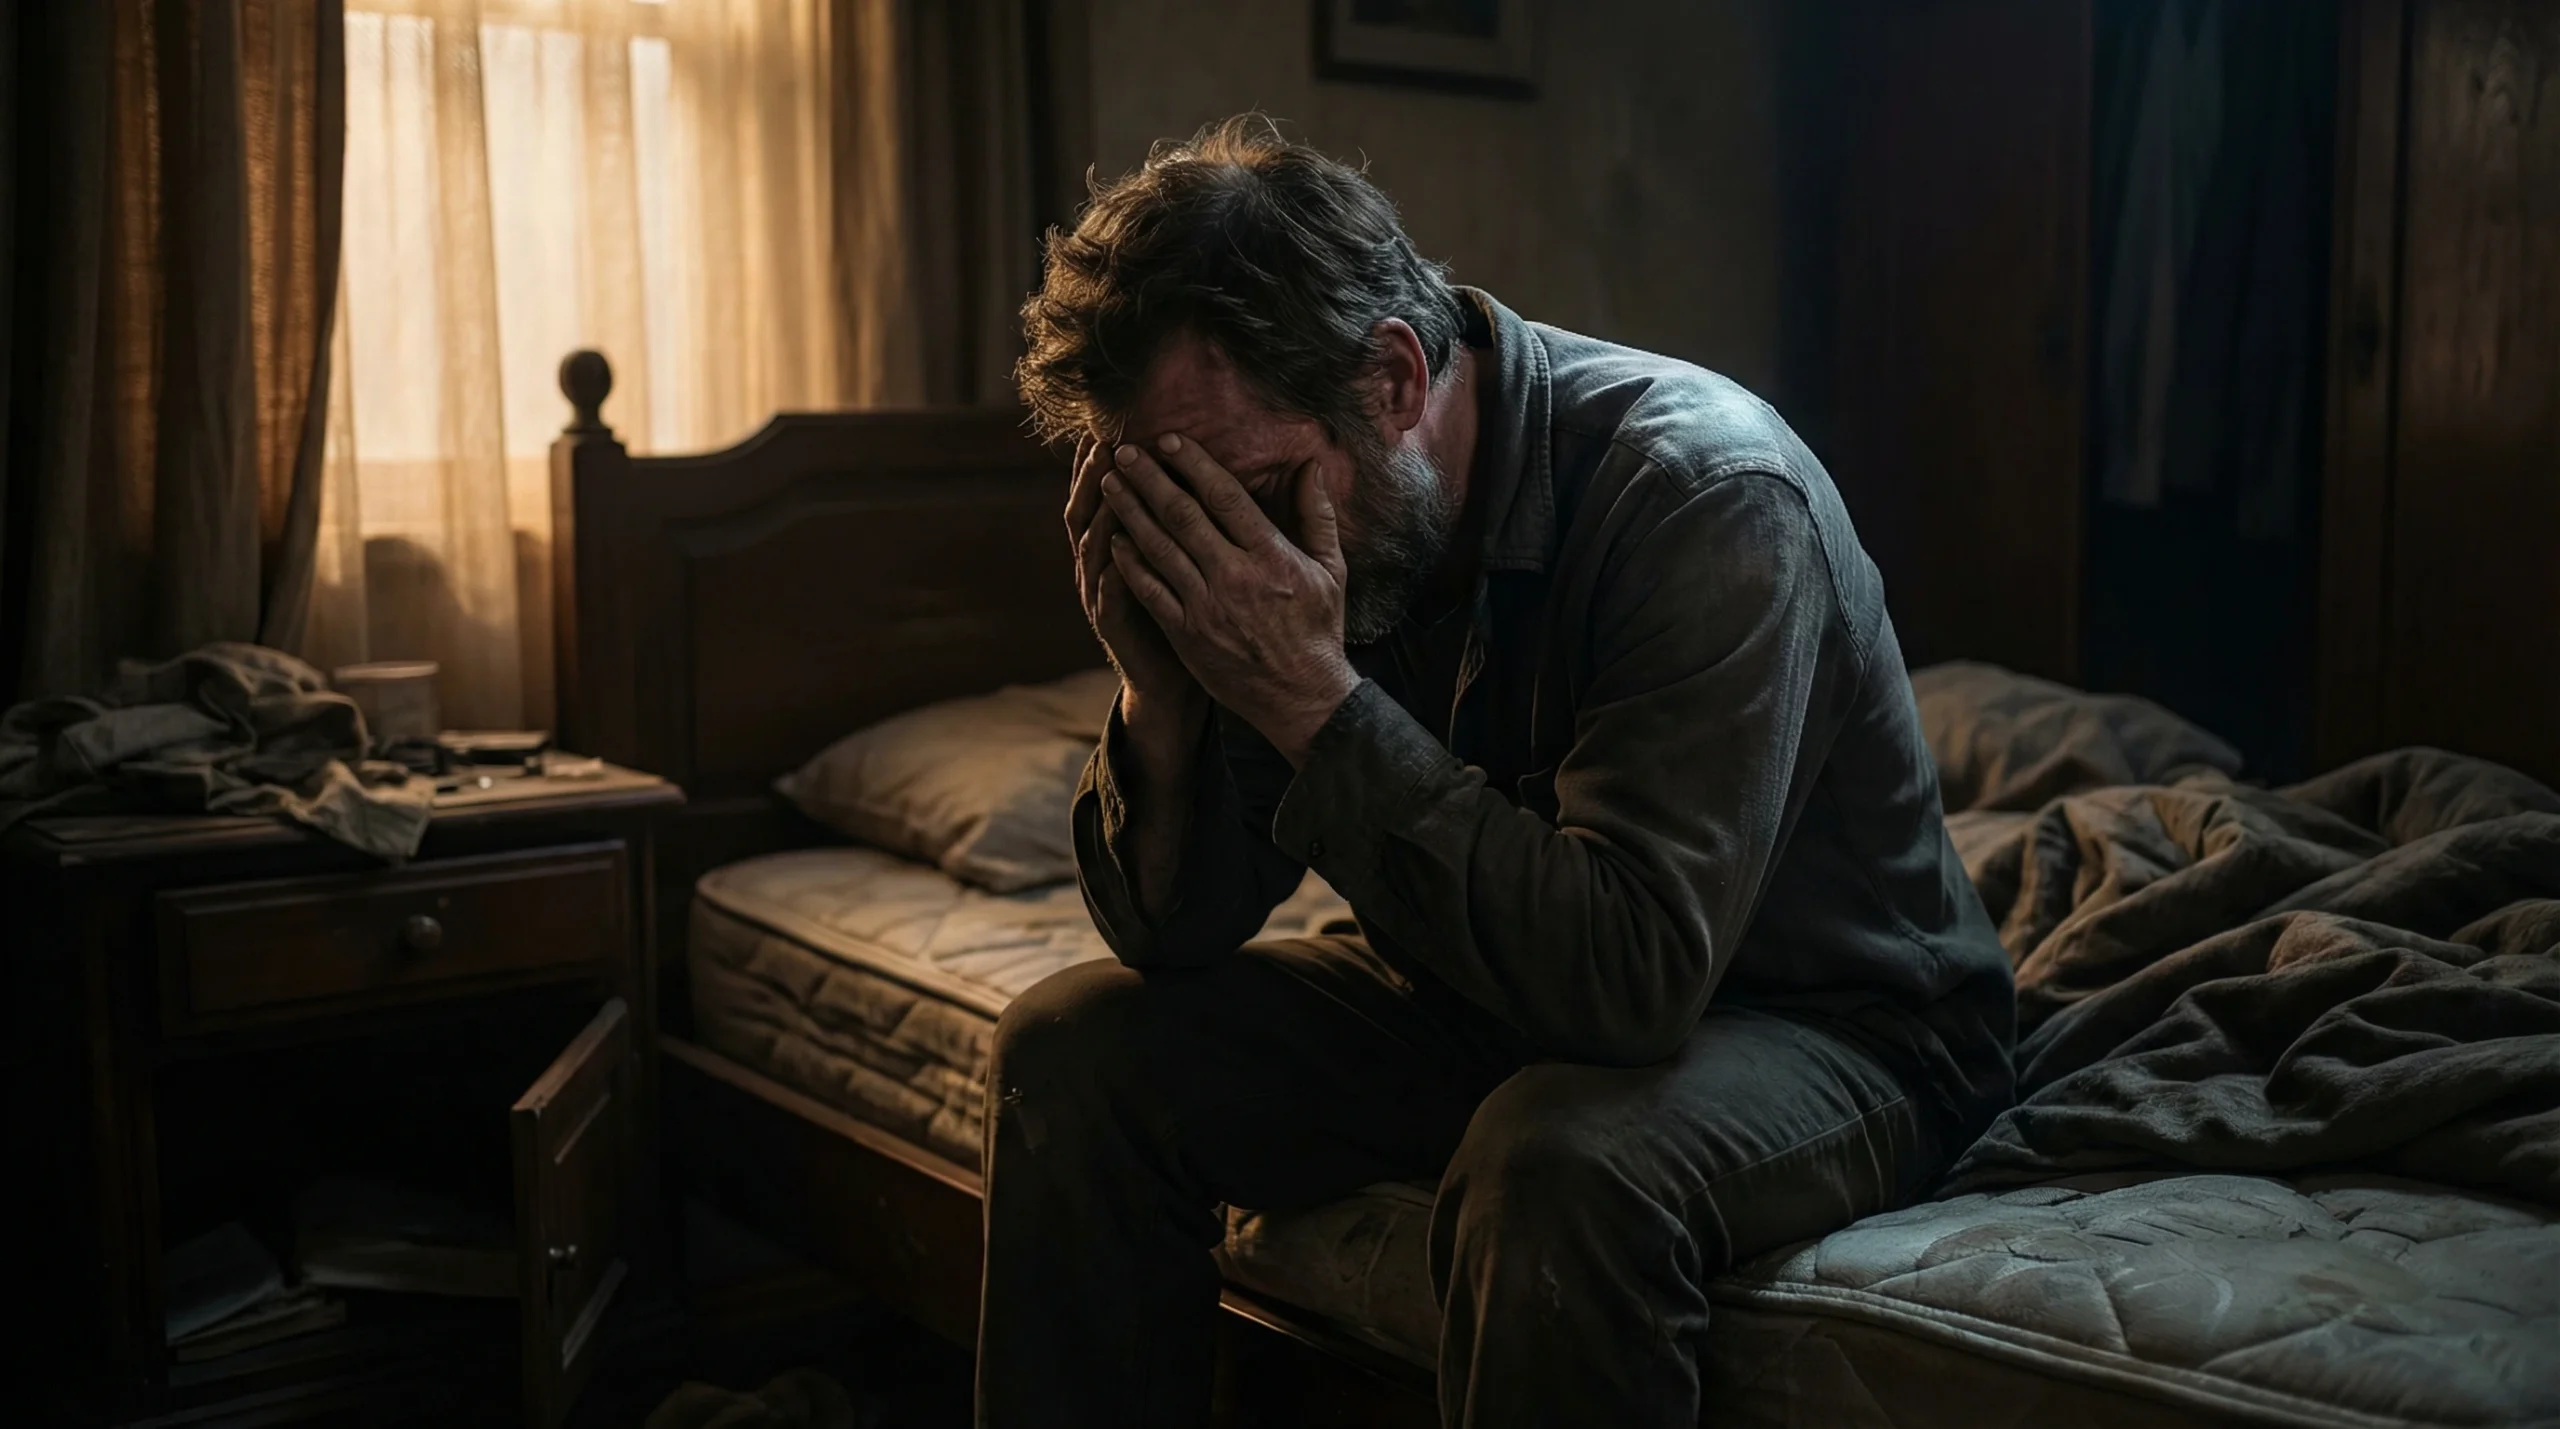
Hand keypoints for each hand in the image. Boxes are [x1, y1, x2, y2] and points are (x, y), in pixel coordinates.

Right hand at [1065, 437, 1194, 712]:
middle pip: (1088, 513)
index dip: (1097, 462)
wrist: (1168, 675)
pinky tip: (1115, 563)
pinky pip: (1109, 602)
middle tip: (1105, 444)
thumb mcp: (1174, 557)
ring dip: (1101, 518)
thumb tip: (1192, 467)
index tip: (1106, 425)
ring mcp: (1102, 597)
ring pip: (1094, 551)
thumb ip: (1175, 515)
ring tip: (1109, 488)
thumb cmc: (1178, 607)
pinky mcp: (1115, 629)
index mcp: (1115, 543)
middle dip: (1094, 478)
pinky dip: (1111, 581)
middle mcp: (1099, 564)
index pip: (1101, 493)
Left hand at [1100, 435, 1359, 765]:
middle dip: (1149, 479)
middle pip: (1182, 515)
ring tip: (1110, 483)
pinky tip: (1114, 539)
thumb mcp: (1332, 570)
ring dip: (1130, 512)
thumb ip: (1317, 515)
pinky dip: (1130, 563)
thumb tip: (1311, 465)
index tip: (1168, 439)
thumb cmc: (1319, 630)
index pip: (1225, 497)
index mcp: (1271, 556)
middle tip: (1124, 451)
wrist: (1302, 697)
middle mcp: (1235, 577)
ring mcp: (1207, 606)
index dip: (1193, 464)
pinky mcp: (1187, 634)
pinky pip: (1150, 591)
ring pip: (1159, 548)